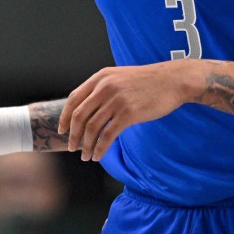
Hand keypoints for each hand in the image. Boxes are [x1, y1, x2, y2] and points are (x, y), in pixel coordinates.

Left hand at [59, 62, 188, 161]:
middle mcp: (105, 87)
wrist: (172, 81)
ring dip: (86, 145)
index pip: (74, 99)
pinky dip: (100, 148)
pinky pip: (107, 135)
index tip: (62, 130)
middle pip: (79, 116)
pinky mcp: (128, 114)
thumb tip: (88, 108)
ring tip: (86, 156)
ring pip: (92, 128)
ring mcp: (116, 100)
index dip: (65, 117)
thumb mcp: (119, 77)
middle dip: (73, 135)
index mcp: (100, 77)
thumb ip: (103, 88)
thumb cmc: (147, 82)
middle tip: (72, 147)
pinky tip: (98, 155)